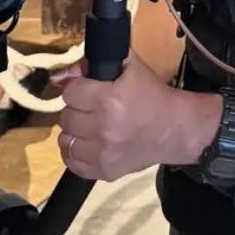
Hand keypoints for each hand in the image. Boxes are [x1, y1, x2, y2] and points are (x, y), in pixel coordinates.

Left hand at [52, 53, 214, 180]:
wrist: (175, 129)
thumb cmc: (153, 95)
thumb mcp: (129, 67)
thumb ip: (93, 63)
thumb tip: (59, 76)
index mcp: (108, 99)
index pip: (69, 92)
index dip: (79, 88)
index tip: (90, 90)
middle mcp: (102, 128)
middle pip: (65, 116)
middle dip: (78, 109)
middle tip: (93, 108)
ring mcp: (103, 153)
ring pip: (65, 140)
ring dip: (75, 131)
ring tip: (91, 126)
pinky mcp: (105, 171)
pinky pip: (72, 163)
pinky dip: (76, 153)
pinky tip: (88, 144)